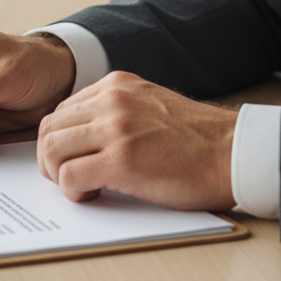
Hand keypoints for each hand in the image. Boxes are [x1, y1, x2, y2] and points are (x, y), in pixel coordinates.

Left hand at [37, 71, 236, 210]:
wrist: (232, 153)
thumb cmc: (196, 140)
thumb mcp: (149, 106)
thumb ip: (116, 111)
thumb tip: (81, 136)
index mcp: (116, 86)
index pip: (61, 111)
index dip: (60, 141)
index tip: (72, 159)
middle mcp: (111, 101)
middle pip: (49, 129)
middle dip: (51, 159)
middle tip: (68, 178)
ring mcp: (115, 129)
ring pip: (51, 149)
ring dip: (58, 175)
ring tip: (81, 187)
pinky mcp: (121, 160)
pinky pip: (69, 175)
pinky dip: (73, 191)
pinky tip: (93, 195)